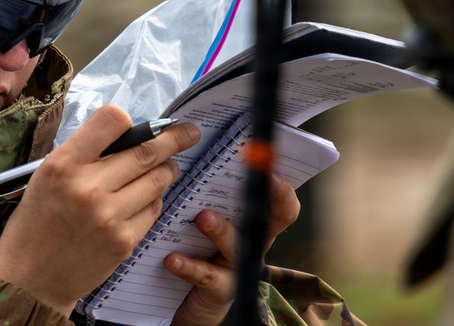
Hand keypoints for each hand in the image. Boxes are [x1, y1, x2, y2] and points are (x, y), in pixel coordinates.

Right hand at [0, 105, 199, 315]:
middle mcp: (88, 187)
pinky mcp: (124, 241)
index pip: (112, 121)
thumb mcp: (48, 174)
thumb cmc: (38, 221)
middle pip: (147, 151)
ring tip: (168, 166)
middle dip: (173, 139)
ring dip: (168, 169)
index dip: (128, 120)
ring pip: (158, 179)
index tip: (140, 125)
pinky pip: (154, 209)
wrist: (30, 278)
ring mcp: (109, 216)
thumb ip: (85, 153)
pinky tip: (145, 198)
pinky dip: (154, 199)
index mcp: (64, 164)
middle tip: (188, 133)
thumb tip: (129, 134)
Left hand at [166, 172, 299, 325]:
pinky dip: (189, 266)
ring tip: (203, 218)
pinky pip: (207, 276)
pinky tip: (172, 259)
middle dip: (272, 198)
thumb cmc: (198, 249)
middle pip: (272, 221)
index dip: (282, 186)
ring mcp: (237, 268)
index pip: (281, 204)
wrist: (187, 301)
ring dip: (221, 230)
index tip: (270, 162)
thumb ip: (207, 192)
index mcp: (252, 222)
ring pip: (237, 247)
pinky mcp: (219, 290)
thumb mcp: (207, 219)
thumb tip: (195, 151)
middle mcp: (252, 243)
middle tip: (261, 179)